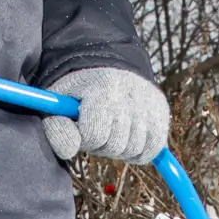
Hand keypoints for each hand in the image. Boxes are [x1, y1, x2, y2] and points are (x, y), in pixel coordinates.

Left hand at [43, 68, 168, 163]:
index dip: (85, 138)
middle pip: (116, 146)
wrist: (107, 67)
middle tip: (97, 129)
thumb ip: (56, 128)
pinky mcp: (162, 112)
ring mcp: (150, 102)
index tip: (82, 125)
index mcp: (103, 87)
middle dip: (102, 144)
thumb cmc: (78, 92)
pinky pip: (151, 149)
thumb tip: (70, 150)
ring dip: (120, 149)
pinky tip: (127, 138)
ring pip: (135, 150)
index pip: (94, 135)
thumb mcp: (58, 105)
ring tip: (112, 131)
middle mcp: (131, 92)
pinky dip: (138, 151)